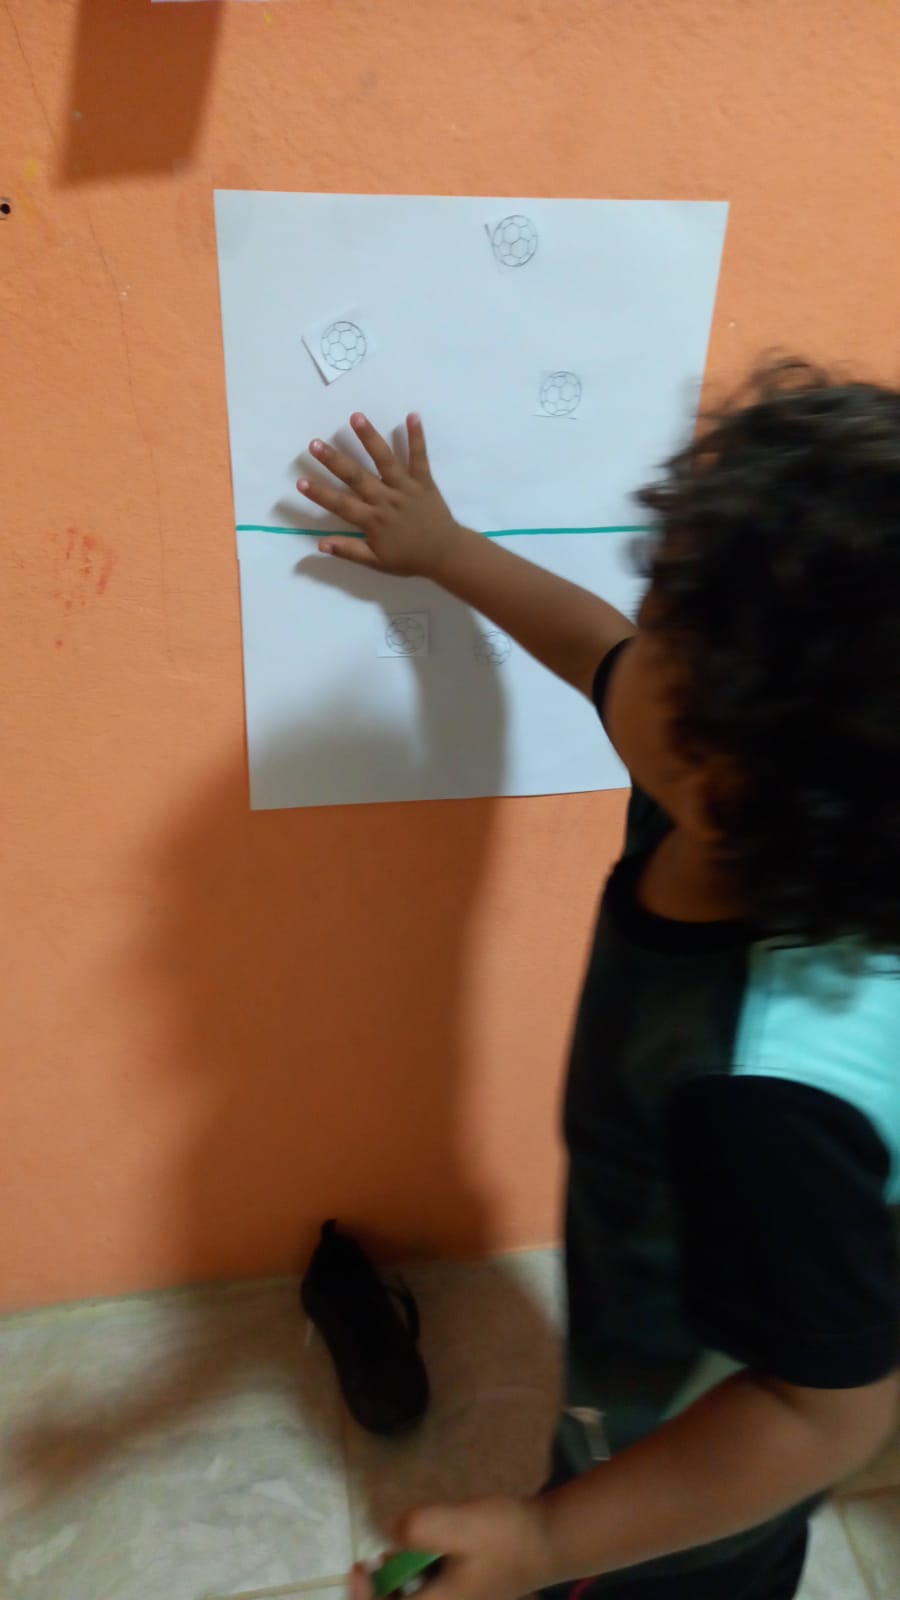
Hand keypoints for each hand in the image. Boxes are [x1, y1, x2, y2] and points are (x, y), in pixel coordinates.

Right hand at [297, 413, 463, 578]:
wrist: (445, 554)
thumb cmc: (409, 558)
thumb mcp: (377, 562)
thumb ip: (349, 551)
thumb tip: (321, 545)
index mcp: (373, 520)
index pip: (341, 505)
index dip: (320, 494)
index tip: (300, 481)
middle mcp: (386, 500)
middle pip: (356, 477)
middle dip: (334, 460)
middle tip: (315, 444)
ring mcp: (405, 488)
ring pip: (385, 460)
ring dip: (370, 438)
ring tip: (356, 417)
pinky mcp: (424, 481)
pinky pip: (420, 457)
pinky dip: (417, 437)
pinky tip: (412, 415)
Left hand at [348, 1496, 557, 1599]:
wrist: (549, 1540)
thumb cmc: (505, 1536)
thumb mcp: (459, 1525)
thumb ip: (419, 1528)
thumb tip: (390, 1533)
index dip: (364, 1597)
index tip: (360, 1564)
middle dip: (381, 1591)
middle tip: (374, 1561)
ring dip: (397, 1585)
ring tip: (397, 1554)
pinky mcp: (465, 1594)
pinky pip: (429, 1594)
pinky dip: (416, 1579)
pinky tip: (425, 1551)